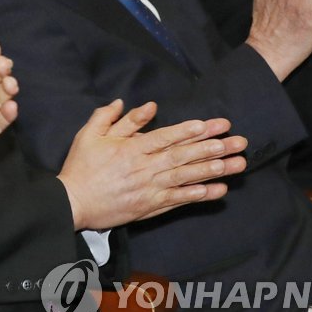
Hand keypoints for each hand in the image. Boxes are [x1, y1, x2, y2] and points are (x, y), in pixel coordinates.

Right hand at [59, 100, 247, 229]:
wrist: (73, 202)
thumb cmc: (81, 166)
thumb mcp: (90, 134)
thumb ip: (113, 117)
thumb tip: (143, 105)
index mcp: (131, 149)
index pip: (167, 137)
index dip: (191, 131)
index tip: (213, 125)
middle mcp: (144, 168)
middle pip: (184, 156)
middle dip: (213, 147)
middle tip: (238, 141)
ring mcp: (149, 189)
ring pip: (186, 177)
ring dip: (213, 170)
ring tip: (236, 164)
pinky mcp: (150, 206)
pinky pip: (178, 200)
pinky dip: (198, 196)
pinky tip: (218, 190)